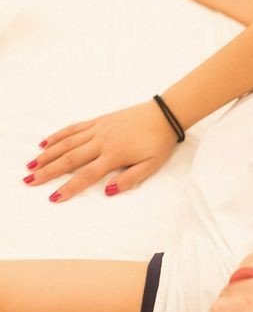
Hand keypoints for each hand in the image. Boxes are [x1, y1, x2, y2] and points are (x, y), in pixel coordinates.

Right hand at [23, 100, 178, 202]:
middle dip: (48, 171)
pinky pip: (74, 128)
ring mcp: (98, 129)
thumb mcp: (151, 166)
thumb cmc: (158, 143)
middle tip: (29, 180)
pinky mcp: (99, 121)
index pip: (86, 175)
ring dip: (48, 154)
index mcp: (114, 155)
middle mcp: (102, 142)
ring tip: (31, 164)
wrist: (164, 115)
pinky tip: (46, 143)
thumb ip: (130, 179)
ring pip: (67, 143)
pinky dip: (58, 135)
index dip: (69, 187)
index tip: (54, 197)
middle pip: (69, 159)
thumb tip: (106, 191)